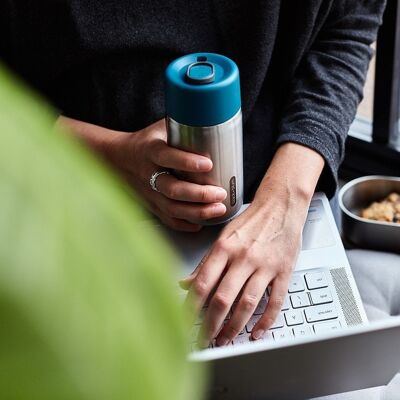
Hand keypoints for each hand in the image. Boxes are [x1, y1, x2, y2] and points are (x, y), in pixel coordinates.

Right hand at [57, 117, 227, 231]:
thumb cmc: (147, 142)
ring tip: (218, 209)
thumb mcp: (161, 129)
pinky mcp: (150, 205)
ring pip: (172, 208)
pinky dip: (185, 224)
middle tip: (220, 194)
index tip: (208, 164)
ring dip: (197, 212)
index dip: (186, 162)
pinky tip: (201, 223)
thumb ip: (183, 126)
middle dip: (198, 194)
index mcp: (150, 151)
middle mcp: (148, 174)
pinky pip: (167, 219)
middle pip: (172, 189)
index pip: (167, 157)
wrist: (117, 159)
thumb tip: (215, 118)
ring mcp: (148, 193)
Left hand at [180, 143, 324, 345]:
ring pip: (247, 304)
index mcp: (224, 248)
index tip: (185, 322)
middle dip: (211, 325)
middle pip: (223, 298)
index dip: (191, 307)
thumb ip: (205, 262)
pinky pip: (275, 301)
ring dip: (234, 327)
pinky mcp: (284, 271)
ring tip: (225, 340)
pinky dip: (266, 321)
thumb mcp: (223, 237)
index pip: (203, 283)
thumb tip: (185, 284)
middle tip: (204, 340)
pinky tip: (257, 332)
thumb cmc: (251, 221)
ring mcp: (265, 265)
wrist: (281, 205)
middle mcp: (243, 257)